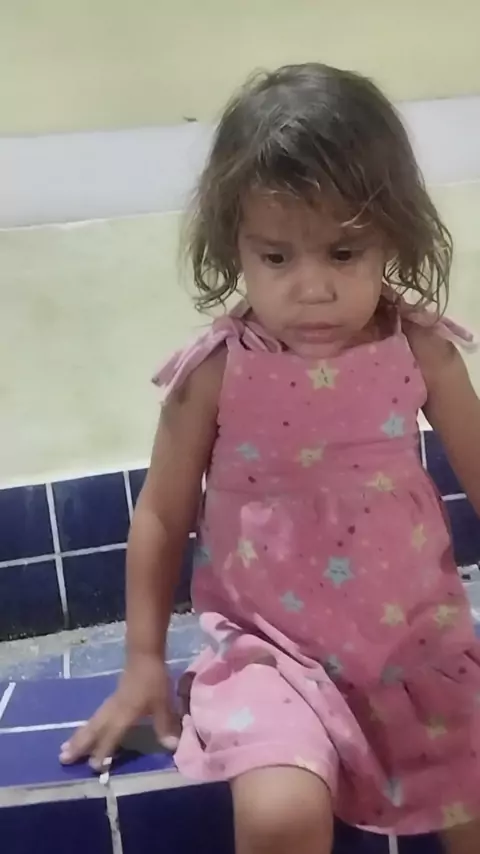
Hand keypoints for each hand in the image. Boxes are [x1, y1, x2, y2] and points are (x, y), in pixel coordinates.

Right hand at [59, 654, 180, 770]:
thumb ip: (165, 725)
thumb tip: (172, 748)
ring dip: (78, 737)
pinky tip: (83, 732)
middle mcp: (112, 711)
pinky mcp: (112, 699)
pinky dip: (86, 728)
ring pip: (91, 723)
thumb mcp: (163, 703)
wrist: (144, 655)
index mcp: (124, 714)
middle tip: (62, 758)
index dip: (103, 752)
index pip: (111, 736)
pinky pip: (95, 717)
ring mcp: (110, 704)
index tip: (93, 768)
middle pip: (93, 730)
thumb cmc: (153, 679)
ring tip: (63, 749)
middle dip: (79, 745)